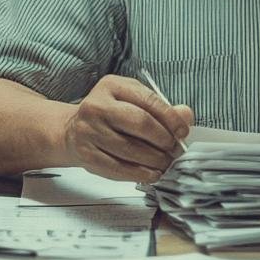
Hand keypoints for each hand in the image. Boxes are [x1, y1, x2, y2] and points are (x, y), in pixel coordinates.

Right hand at [65, 76, 193, 181]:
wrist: (73, 130)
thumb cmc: (110, 114)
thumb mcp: (133, 101)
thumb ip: (161, 108)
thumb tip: (186, 116)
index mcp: (112, 86)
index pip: (148, 101)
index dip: (171, 118)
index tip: (183, 131)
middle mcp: (97, 106)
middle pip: (140, 124)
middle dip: (164, 140)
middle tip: (175, 150)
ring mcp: (89, 131)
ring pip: (131, 150)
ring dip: (155, 160)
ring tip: (165, 162)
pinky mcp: (87, 155)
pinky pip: (119, 168)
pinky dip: (140, 174)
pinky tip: (151, 173)